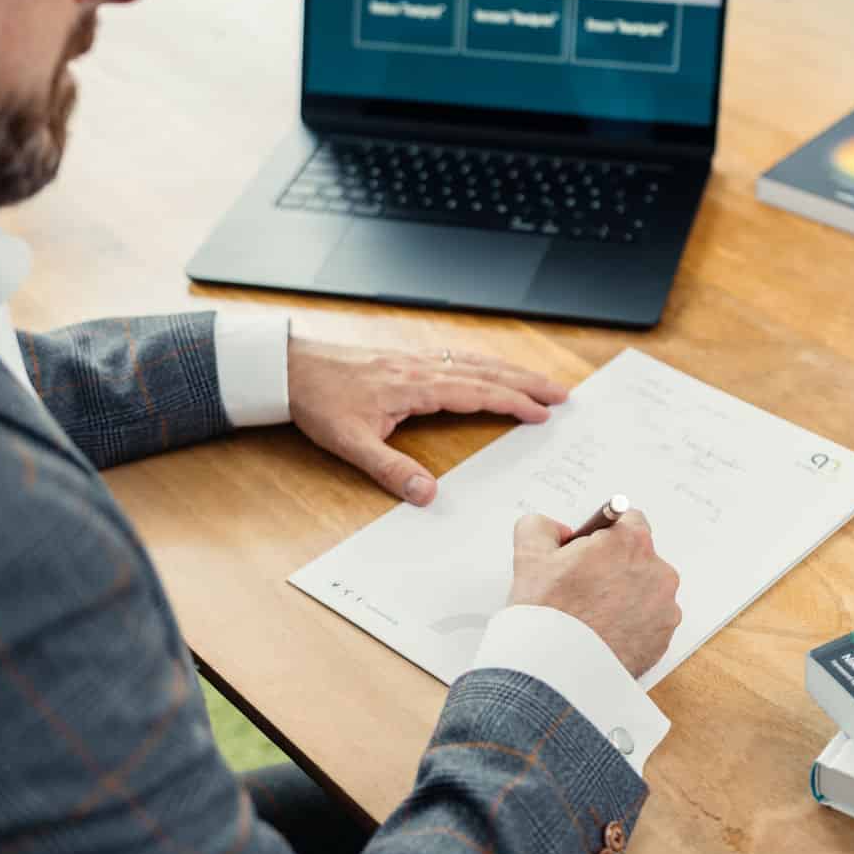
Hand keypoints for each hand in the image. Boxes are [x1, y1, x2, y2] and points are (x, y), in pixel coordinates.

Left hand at [285, 340, 568, 504]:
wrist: (289, 368)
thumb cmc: (319, 402)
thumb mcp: (351, 444)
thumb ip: (392, 470)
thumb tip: (429, 495)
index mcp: (415, 386)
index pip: (477, 393)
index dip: (513, 403)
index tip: (543, 412)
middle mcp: (422, 367)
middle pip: (487, 372)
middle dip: (527, 382)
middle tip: (563, 393)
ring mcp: (415, 358)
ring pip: (474, 361)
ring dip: (511, 370)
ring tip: (539, 381)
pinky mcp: (405, 357)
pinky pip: (457, 357)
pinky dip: (484, 363)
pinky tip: (490, 369)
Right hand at [509, 509, 682, 677]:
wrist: (558, 670)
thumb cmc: (548, 614)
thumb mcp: (529, 554)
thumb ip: (542, 526)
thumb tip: (558, 531)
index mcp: (630, 542)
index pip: (627, 521)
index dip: (604, 536)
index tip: (589, 552)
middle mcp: (657, 571)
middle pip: (638, 557)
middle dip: (615, 567)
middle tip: (583, 588)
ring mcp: (664, 607)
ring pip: (645, 591)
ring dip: (625, 596)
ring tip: (593, 616)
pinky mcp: (664, 638)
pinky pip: (649, 622)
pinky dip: (631, 625)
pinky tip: (604, 634)